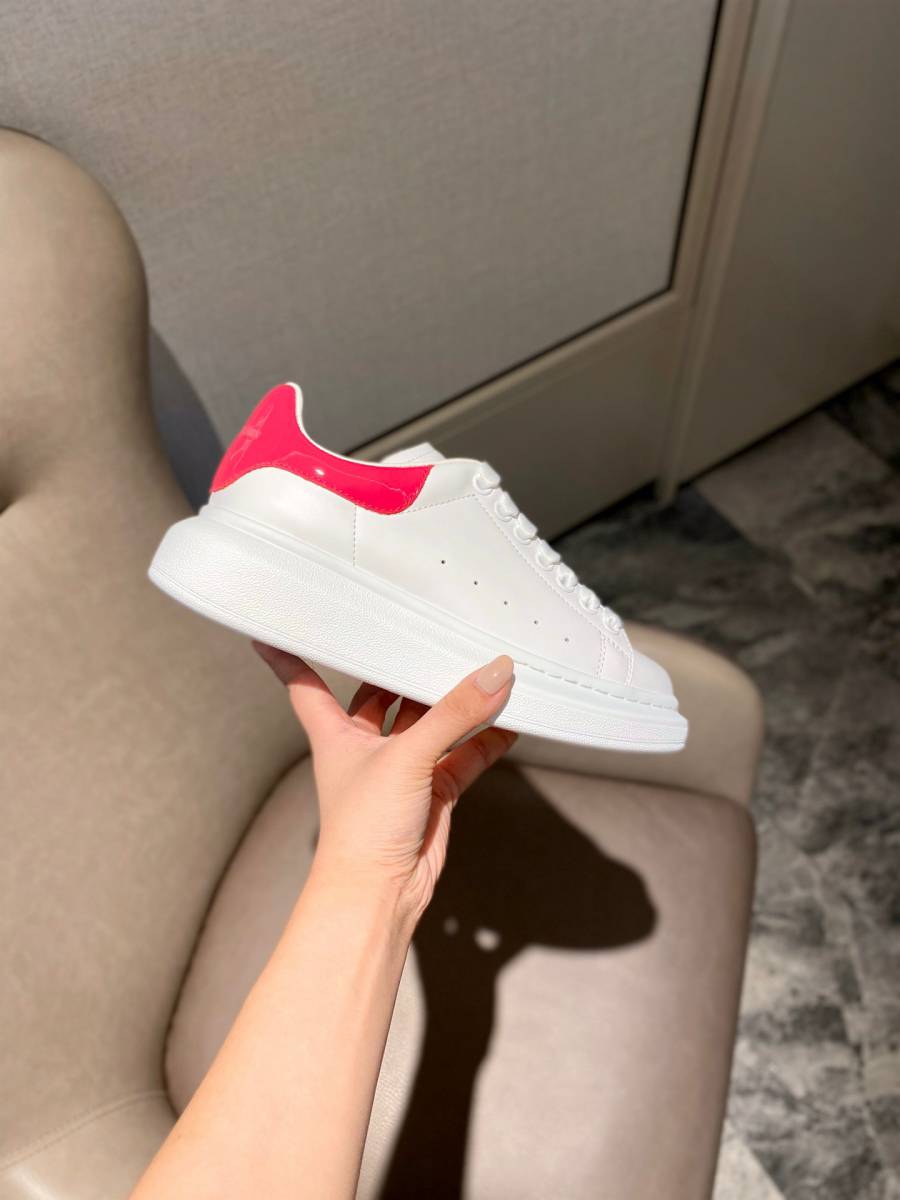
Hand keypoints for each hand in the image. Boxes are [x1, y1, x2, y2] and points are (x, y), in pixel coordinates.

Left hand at [252, 644, 517, 920]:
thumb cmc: (363, 828)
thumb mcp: (407, 757)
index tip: (273, 628)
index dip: (290, 655)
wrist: (380, 894)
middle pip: (382, 694)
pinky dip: (485, 740)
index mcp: (335, 733)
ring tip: (483, 668)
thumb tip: (495, 674)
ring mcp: (403, 768)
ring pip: (430, 723)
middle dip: (404, 669)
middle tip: (430, 629)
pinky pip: (463, 755)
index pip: (306, 683)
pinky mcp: (434, 790)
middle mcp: (366, 746)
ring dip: (453, 703)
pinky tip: (508, 720)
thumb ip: (454, 713)